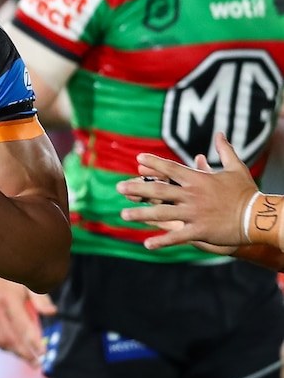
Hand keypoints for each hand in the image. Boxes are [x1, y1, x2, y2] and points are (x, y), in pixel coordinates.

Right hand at [0, 264, 52, 364]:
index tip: (44, 354)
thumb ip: (40, 298)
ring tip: (28, 358)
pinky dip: (4, 345)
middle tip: (38, 364)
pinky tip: (15, 348)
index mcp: (8, 298)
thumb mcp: (29, 280)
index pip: (22, 327)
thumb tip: (53, 313)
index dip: (33, 342)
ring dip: (13, 352)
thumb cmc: (14, 272)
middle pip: (10, 338)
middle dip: (24, 353)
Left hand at [116, 132, 255, 250]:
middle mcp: (192, 195)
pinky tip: (146, 244)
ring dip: (141, 214)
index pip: (171, 168)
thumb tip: (220, 133)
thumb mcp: (236, 167)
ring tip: (123, 214)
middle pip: (159, 190)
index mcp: (198, 179)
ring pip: (162, 213)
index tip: (138, 159)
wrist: (258, 216)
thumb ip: (224, 150)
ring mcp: (194, 213)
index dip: (154, 163)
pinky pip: (176, 236)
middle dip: (137, 188)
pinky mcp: (199, 230)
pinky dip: (161, 240)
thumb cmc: (246, 192)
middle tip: (118, 187)